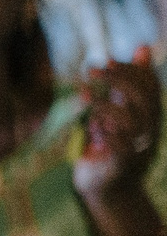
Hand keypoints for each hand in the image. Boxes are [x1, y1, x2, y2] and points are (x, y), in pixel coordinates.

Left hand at [76, 48, 160, 207]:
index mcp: (151, 115)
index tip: (107, 59)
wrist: (107, 188)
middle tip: (91, 70)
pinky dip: (105, 133)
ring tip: (85, 100)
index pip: (151, 85)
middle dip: (118, 79)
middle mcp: (150, 130)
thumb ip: (127, 84)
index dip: (132, 69)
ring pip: (132, 121)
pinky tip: (92, 128)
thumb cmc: (112, 144)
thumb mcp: (120, 110)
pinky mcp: (123, 165)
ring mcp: (140, 148)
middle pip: (144, 99)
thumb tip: (141, 47)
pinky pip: (120, 146)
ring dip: (105, 106)